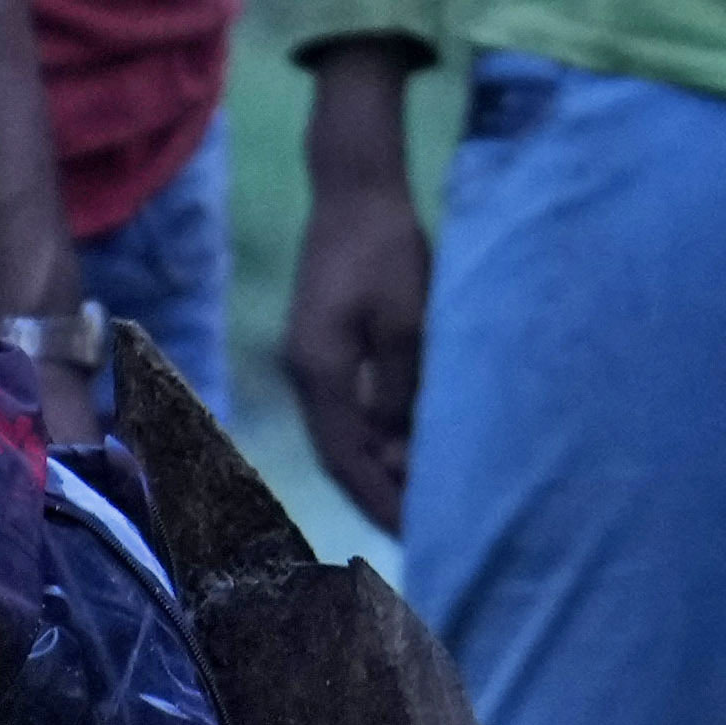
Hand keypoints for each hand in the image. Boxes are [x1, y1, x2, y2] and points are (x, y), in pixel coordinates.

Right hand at [286, 47, 436, 521]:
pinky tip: (399, 447)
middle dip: (375, 495)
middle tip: (421, 531)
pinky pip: (344, 409)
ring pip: (340, 434)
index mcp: (319, 372)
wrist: (354, 189)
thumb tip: (395, 452)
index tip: (415, 535)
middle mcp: (304, 374)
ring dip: (374, 468)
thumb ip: (400, 391)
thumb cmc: (387, 248)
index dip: (379, 501)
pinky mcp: (321, 345)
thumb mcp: (406, 321)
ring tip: (415, 498)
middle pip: (337, 455)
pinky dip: (371, 437)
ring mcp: (308, 360)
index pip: (346, 459)